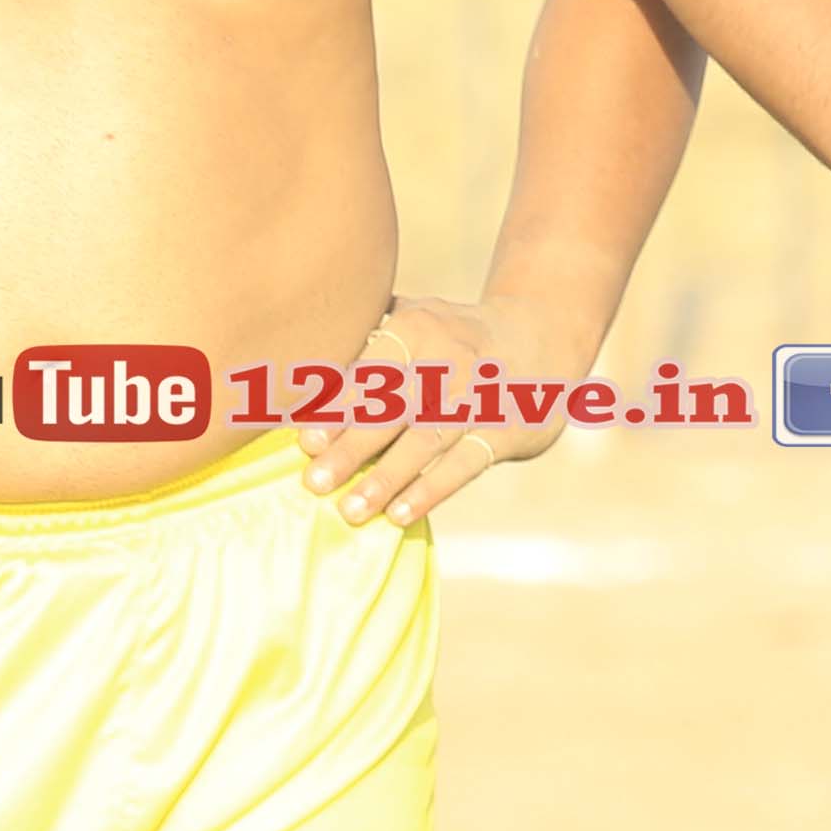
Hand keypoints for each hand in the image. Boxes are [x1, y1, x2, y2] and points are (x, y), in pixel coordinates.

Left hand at [301, 291, 588, 527]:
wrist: (542, 337)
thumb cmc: (450, 336)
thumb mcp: (415, 316)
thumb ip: (363, 335)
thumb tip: (288, 358)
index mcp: (418, 327)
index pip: (373, 370)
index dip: (340, 405)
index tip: (307, 440)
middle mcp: (450, 359)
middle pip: (395, 408)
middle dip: (353, 448)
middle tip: (314, 483)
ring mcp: (481, 397)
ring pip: (427, 440)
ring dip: (387, 477)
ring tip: (350, 510)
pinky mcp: (507, 430)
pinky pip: (465, 464)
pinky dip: (431, 490)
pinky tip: (398, 514)